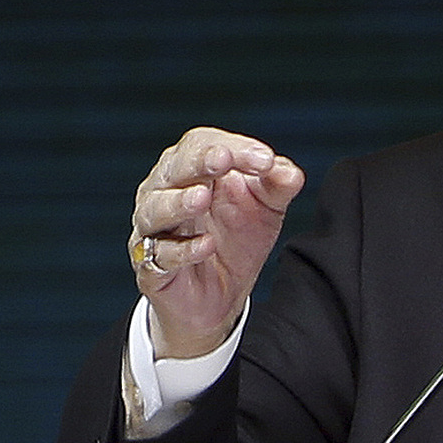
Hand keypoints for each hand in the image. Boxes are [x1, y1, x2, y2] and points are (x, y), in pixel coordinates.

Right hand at [128, 127, 305, 357]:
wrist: (221, 298)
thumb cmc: (236, 240)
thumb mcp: (266, 208)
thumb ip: (277, 186)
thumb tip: (290, 173)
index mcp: (191, 169)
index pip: (204, 144)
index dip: (234, 148)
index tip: (266, 161)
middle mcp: (164, 192)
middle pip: (174, 168)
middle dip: (198, 162)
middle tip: (223, 160)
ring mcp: (153, 230)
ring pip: (155, 209)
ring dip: (178, 202)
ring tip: (202, 198)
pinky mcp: (152, 268)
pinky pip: (161, 255)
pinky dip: (183, 249)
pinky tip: (207, 245)